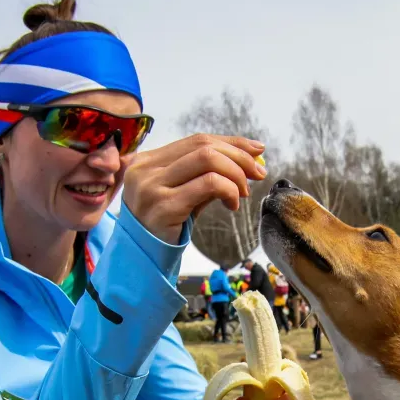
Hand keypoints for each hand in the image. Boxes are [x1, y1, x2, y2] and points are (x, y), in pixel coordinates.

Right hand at [123, 134, 266, 243]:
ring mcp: (151, 186)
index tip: (257, 150)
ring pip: (208, 160)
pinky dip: (229, 190)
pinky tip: (232, 205)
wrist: (142, 258)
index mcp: (148, 160)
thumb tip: (250, 154)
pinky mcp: (163, 206)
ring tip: (243, 194)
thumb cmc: (165, 225)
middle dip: (239, 156)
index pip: (196, 140)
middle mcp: (145, 169)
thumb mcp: (184, 193)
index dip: (231, 143)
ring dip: (236, 175)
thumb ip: (207, 174)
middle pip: (203, 147)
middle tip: (258, 173)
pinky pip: (209, 184)